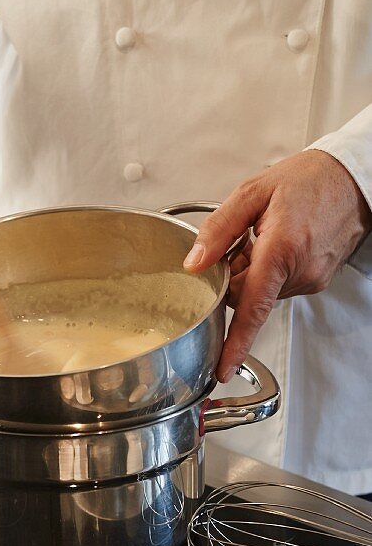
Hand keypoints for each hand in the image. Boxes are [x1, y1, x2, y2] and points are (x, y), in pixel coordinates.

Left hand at [183, 150, 371, 381]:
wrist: (351, 178)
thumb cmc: (307, 180)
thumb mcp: (252, 193)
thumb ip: (218, 229)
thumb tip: (194, 263)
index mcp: (281, 249)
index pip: (252, 307)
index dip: (235, 340)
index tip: (223, 367)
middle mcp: (300, 271)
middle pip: (247, 297)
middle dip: (234, 277)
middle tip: (242, 242)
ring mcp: (312, 279)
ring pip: (263, 292)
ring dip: (253, 272)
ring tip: (265, 236)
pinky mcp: (317, 281)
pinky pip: (280, 286)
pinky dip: (270, 270)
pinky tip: (279, 243)